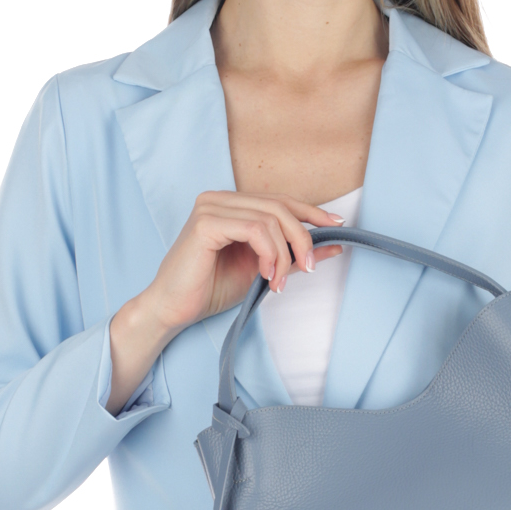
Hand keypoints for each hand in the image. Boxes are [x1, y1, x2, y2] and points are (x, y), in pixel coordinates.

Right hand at [107, 192, 344, 412]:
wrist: (174, 310)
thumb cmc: (210, 290)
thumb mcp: (262, 270)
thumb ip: (292, 255)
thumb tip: (332, 246)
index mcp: (231, 205)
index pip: (280, 200)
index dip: (311, 211)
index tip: (336, 226)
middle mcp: (220, 199)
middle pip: (280, 206)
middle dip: (302, 238)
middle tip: (308, 268)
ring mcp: (211, 207)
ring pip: (270, 218)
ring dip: (284, 254)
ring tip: (279, 282)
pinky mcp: (206, 223)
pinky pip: (254, 229)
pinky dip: (269, 253)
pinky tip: (266, 275)